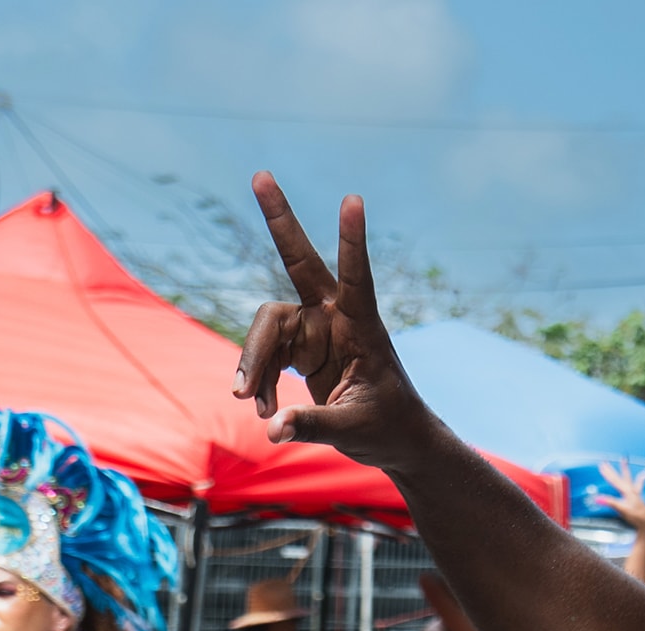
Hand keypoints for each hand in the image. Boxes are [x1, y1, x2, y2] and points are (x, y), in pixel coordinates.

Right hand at [233, 174, 434, 469]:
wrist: (394, 441)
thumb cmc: (387, 429)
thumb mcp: (353, 431)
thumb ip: (313, 425)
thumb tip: (272, 429)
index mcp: (363, 327)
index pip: (357, 276)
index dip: (352, 241)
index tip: (354, 199)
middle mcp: (335, 318)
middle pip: (300, 261)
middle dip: (280, 220)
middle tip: (261, 174)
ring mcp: (314, 329)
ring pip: (266, 327)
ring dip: (253, 363)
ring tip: (251, 402)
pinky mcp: (298, 348)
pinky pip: (263, 355)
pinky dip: (257, 380)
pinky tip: (264, 410)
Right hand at [589, 459, 644, 528]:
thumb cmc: (636, 517)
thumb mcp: (621, 510)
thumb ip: (610, 502)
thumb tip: (597, 498)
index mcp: (627, 492)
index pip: (614, 481)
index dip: (607, 473)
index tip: (601, 466)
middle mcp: (631, 490)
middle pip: (619, 477)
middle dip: (611, 470)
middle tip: (605, 461)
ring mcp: (635, 492)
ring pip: (628, 478)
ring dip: (625, 469)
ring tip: (624, 459)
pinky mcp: (637, 496)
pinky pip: (639, 484)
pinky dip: (641, 478)